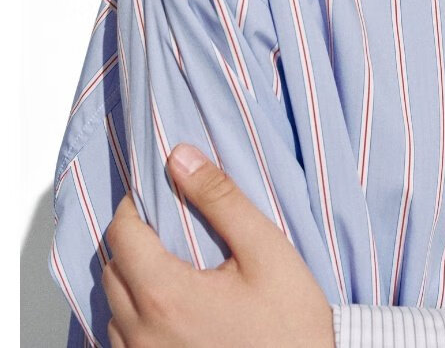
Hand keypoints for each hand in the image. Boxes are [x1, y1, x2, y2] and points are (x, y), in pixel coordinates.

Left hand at [102, 143, 334, 346]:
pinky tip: (172, 310)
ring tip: (171, 269)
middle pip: (111, 272)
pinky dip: (137, 320)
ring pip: (113, 312)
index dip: (132, 208)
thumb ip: (220, 198)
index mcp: (167, 296)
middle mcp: (144, 335)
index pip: (122, 237)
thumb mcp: (265, 248)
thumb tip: (180, 158)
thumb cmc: (290, 320)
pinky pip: (125, 344)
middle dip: (131, 242)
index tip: (155, 196)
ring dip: (132, 284)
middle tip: (165, 229)